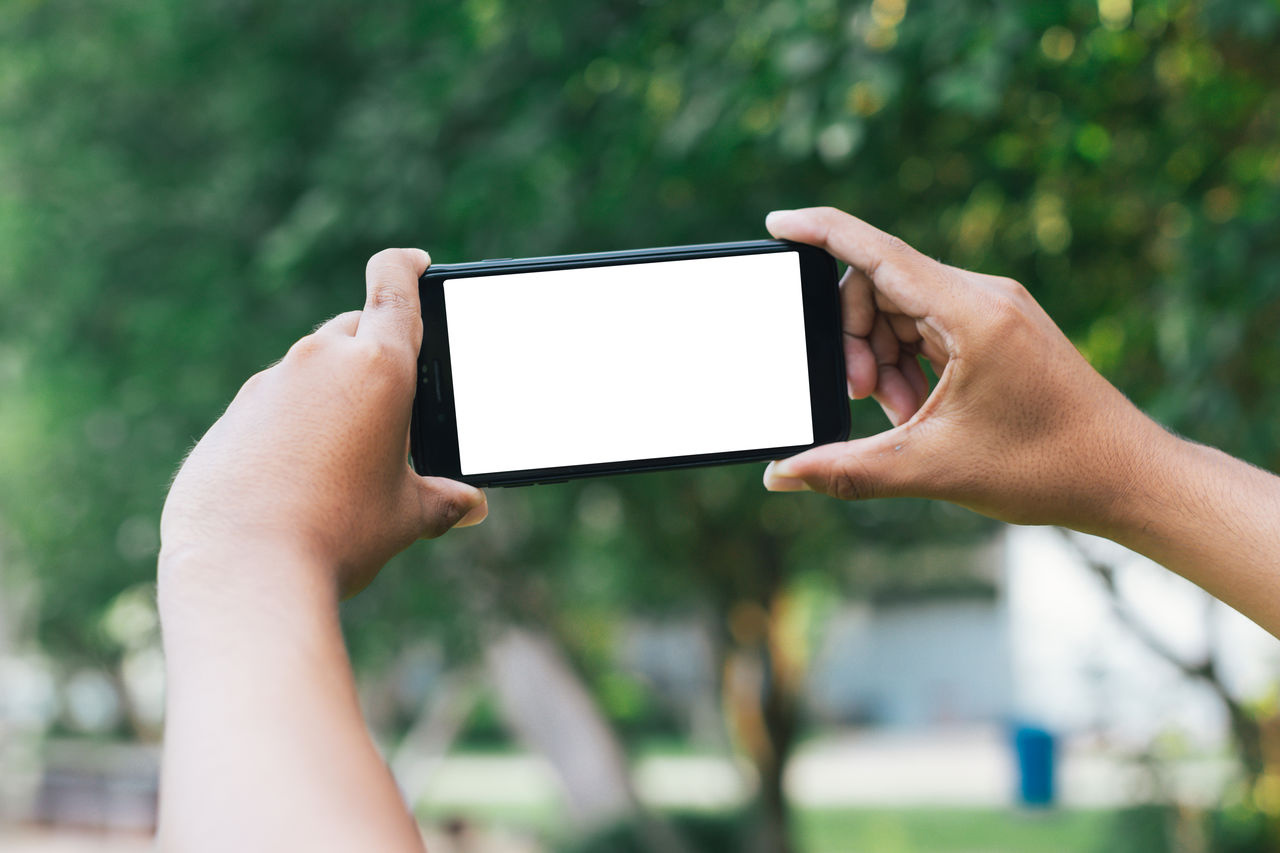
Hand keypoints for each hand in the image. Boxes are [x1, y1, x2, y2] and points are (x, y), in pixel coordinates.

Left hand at [160, 248, 486, 597]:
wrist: (240, 568)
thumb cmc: (338, 534)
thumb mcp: (407, 517)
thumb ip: (443, 501)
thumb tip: (470, 508)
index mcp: (378, 367)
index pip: (393, 285)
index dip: (407, 265)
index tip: (417, 263)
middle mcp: (319, 360)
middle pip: (352, 328)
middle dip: (375, 348)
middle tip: (394, 399)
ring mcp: (269, 386)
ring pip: (310, 368)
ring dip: (331, 391)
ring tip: (347, 452)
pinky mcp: (233, 417)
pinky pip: (273, 403)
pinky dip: (292, 421)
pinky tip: (299, 474)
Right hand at [762, 206, 1167, 534]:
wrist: (1128, 476)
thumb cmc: (1047, 467)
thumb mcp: (932, 469)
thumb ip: (846, 470)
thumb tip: (782, 476)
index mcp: (972, 312)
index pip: (877, 251)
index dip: (820, 232)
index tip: (776, 224)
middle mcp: (985, 295)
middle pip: (880, 286)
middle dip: (854, 341)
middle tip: (864, 398)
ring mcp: (995, 309)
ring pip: (902, 309)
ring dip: (884, 360)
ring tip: (902, 417)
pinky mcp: (1000, 328)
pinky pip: (930, 326)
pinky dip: (910, 363)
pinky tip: (918, 410)